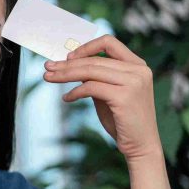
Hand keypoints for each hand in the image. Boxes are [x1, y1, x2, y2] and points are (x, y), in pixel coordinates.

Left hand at [43, 34, 162, 160]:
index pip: (109, 43)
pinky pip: (90, 88)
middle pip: (94, 59)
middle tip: (48, 67)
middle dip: (67, 63)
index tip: (67, 57)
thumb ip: (95, 78)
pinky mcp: (125, 97)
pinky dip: (74, 92)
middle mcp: (138, 70)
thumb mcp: (108, 93)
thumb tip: (71, 64)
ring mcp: (134, 82)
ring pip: (90, 71)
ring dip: (65, 74)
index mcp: (137, 65)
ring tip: (49, 77)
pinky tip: (67, 98)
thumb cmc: (122, 119)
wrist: (140, 145)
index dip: (86, 47)